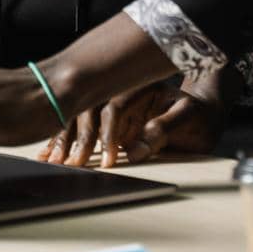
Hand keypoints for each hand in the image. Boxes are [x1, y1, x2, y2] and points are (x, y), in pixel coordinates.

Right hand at [36, 78, 225, 167]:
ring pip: (79, 117)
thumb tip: (136, 148)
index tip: (107, 159)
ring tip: (50, 160)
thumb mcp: (191, 119)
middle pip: (90, 109)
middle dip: (77, 137)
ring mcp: (113, 105)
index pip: (116, 106)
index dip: (109, 133)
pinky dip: (64, 139)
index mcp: (142, 87)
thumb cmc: (200, 117)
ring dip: (64, 138)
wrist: (204, 115)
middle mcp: (123, 92)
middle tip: (69, 163)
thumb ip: (165, 129)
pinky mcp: (107, 119)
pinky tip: (48, 152)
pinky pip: (79, 127)